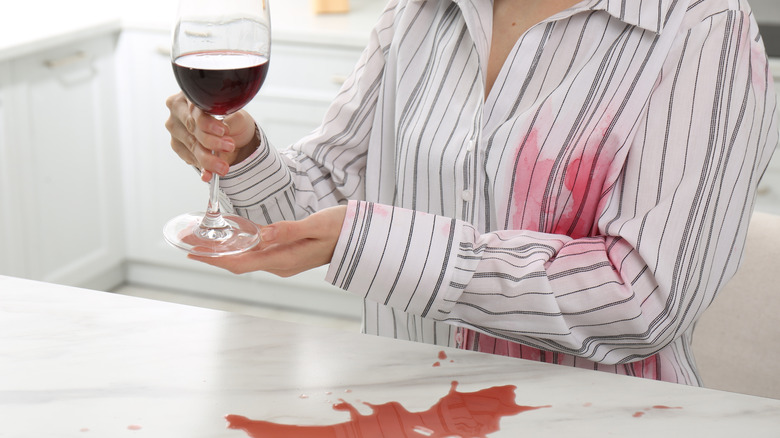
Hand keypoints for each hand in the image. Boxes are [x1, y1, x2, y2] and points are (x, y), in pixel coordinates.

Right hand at [165, 92, 258, 181]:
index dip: (208, 122)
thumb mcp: (236, 114)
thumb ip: (229, 120)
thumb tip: (224, 132)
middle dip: (211, 142)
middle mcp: (178, 109)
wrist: (233, 132)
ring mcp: (175, 127)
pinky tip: (208, 173)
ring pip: (190, 144)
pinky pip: (188, 157)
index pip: (195, 109)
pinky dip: (201, 166)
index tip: (223, 131)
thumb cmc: (232, 118)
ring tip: (223, 167)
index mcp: (191, 94)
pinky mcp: (177, 144)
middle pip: (192, 127)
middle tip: (229, 148)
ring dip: (207, 158)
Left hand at [189, 206, 347, 276]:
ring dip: (222, 249)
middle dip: (211, 254)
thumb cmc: (342, 229)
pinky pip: (256, 251)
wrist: (362, 237)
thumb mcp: (316, 225)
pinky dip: (239, 244)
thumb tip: (260, 235)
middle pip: (237, 262)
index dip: (214, 259)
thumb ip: (288, 230)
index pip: (241, 262)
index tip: (192, 252)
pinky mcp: (286, 252)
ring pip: (245, 257)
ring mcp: (283, 260)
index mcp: (284, 259)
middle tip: (186, 241)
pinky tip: (228, 235)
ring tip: (199, 238)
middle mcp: (280, 264)